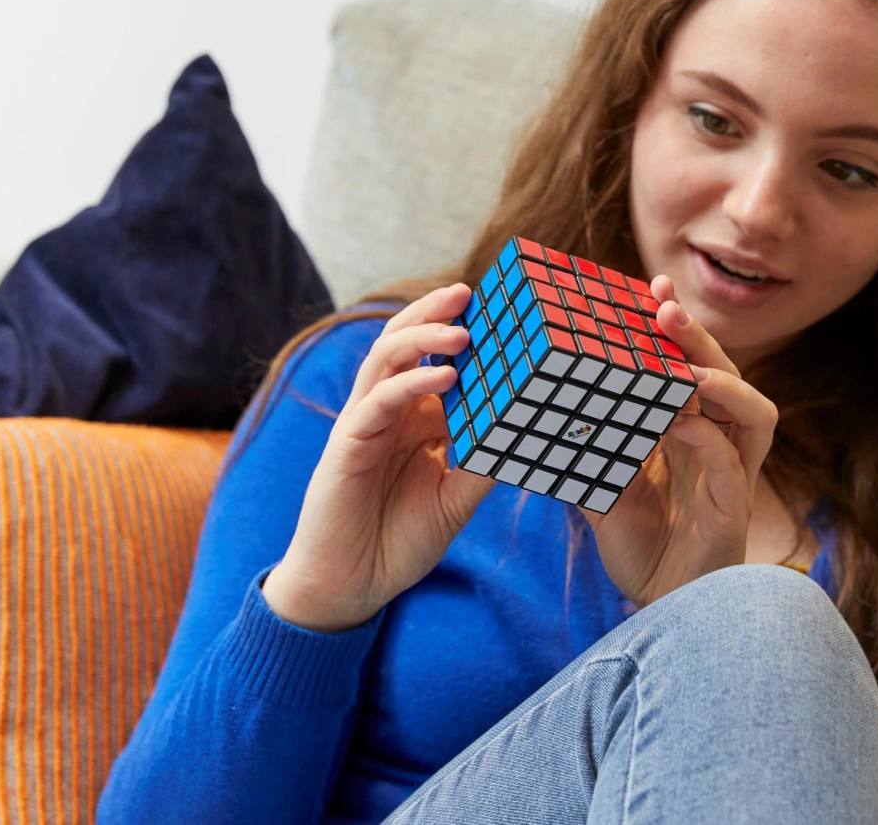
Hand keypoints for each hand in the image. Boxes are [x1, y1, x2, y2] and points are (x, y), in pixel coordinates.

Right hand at [262, 283, 494, 630]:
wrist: (351, 586)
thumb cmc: (401, 539)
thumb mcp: (456, 498)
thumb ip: (482, 462)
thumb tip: (529, 433)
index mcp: (415, 417)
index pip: (438, 360)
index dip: (463, 333)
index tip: (499, 310)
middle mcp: (390, 409)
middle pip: (405, 343)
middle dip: (434, 314)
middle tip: (469, 291)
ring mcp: (365, 422)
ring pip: (386, 359)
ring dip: (422, 338)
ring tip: (462, 329)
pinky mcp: (347, 443)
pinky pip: (377, 402)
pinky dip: (409, 384)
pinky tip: (445, 378)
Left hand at [579, 274, 777, 608]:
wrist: (661, 608)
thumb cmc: (640, 546)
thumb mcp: (602, 486)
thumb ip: (586, 450)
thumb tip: (540, 412)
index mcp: (690, 432)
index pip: (689, 368)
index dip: (674, 330)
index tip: (649, 289)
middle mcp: (719, 444)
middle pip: (726, 375)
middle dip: (698, 338)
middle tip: (664, 304)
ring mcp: (732, 473)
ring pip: (751, 410)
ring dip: (720, 379)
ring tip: (683, 358)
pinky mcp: (734, 506)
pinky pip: (731, 460)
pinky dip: (708, 436)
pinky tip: (679, 421)